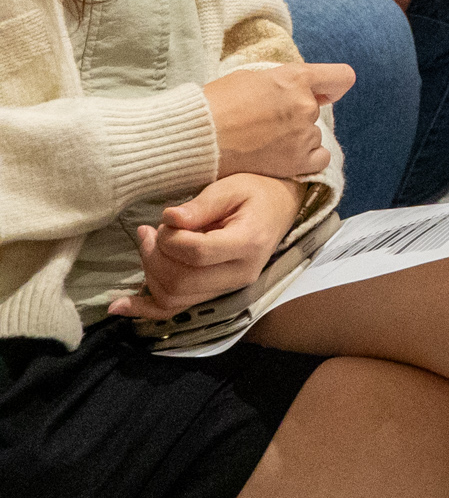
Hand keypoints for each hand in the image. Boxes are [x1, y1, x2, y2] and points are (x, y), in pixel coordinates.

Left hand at [107, 176, 299, 321]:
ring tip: (149, 244)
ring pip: (173, 297)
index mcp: (248, 244)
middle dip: (154, 256)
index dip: (170, 239)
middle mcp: (240, 274)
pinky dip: (145, 309)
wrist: (279, 209)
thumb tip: (169, 219)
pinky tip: (119, 305)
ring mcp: (228, 288)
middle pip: (181, 281)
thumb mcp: (231, 188)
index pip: (197, 253)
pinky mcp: (214, 294)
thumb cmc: (255, 193)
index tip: (167, 219)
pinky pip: (175, 309)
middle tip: (150, 232)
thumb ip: (201, 205)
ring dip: (150, 272)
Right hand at [204, 62, 353, 178]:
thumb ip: (283, 82)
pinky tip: (279, 156)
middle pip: (315, 109)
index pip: (341, 77)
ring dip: (295, 137)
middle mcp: (304, 105)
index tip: (325, 93)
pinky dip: (303, 158)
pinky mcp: (297, 161)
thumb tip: (307, 90)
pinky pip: (318, 158)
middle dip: (296, 114)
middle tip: (265, 122)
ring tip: (261, 141)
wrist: (194, 138)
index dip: (332, 86)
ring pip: (312, 134)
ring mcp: (303, 134)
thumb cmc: (214, 105)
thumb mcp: (250, 78)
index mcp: (294, 78)